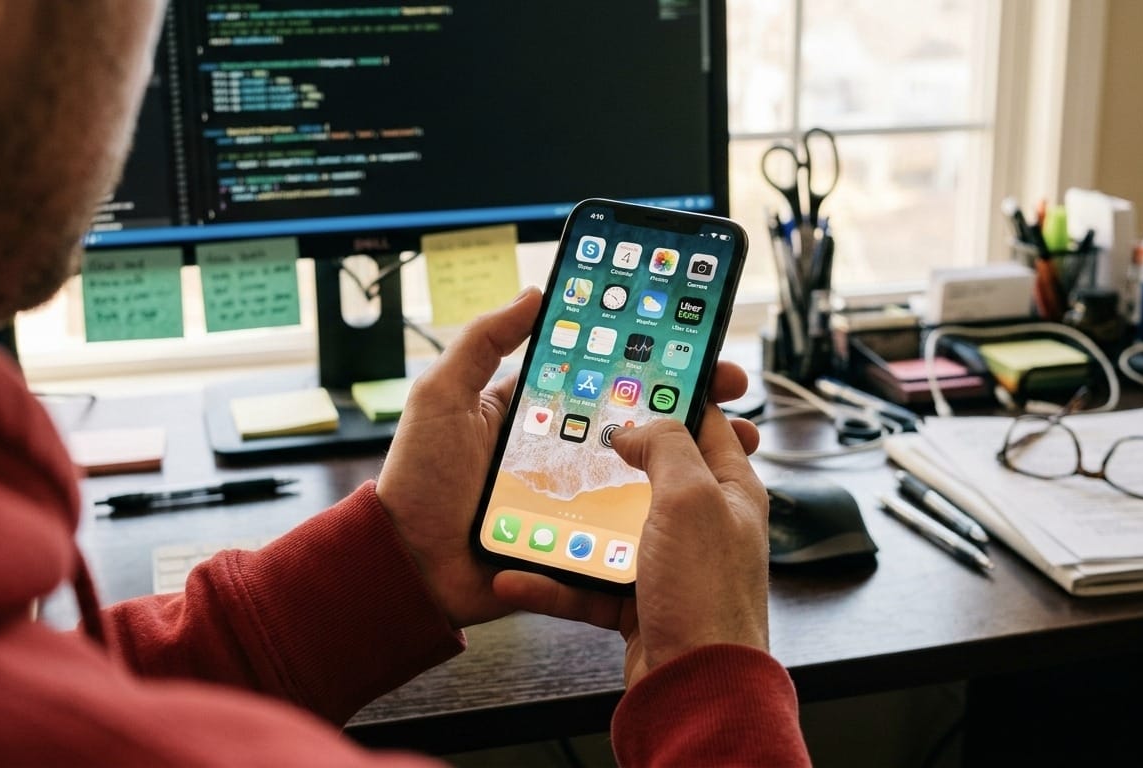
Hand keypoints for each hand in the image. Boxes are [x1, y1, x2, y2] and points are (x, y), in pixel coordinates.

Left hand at [378, 286, 756, 629]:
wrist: (409, 570)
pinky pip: (626, 526)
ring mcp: (572, 498)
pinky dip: (663, 515)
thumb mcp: (441, 397)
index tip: (695, 347)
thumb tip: (535, 294)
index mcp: (535, 414)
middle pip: (637, 423)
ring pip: (644, 473)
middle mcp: (560, 452)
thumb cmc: (417, 482)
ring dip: (691, 459)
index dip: (648, 362)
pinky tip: (698, 501)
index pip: (602, 377)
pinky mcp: (577, 541)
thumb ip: (482, 343)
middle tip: (730, 396)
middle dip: (689, 408)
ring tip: (733, 445)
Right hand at [493, 404, 768, 687]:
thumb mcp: (691, 499)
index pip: (704, 424)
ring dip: (569, 523)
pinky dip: (552, 581)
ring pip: (611, 529)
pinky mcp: (638, 604)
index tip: (629, 375)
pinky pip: (587, 583)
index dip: (671, 395)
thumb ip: (666, 447)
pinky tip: (517, 575)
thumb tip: (637, 426)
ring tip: (530, 505)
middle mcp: (702, 525)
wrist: (696, 687)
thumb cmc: (708, 597)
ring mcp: (668, 565)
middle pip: (648, 475)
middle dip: (606, 460)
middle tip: (566, 435)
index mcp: (728, 490)